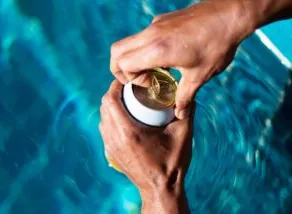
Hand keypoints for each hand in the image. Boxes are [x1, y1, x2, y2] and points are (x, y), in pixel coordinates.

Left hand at [99, 80, 192, 213]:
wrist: (161, 189)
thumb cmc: (172, 164)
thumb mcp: (183, 135)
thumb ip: (186, 111)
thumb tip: (187, 93)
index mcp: (128, 133)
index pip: (110, 100)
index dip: (116, 85)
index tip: (129, 78)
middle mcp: (115, 139)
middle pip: (105, 106)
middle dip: (116, 92)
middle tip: (132, 87)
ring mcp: (111, 147)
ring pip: (103, 117)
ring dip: (113, 105)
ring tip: (130, 100)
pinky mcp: (112, 153)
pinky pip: (106, 129)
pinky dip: (113, 118)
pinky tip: (128, 117)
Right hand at [110, 0, 257, 118]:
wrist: (230, 14)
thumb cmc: (217, 44)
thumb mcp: (200, 76)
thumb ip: (185, 97)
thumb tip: (179, 113)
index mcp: (157, 49)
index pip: (123, 63)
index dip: (130, 79)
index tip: (150, 84)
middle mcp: (152, 34)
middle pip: (117, 51)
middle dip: (120, 69)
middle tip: (140, 80)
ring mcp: (156, 25)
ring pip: (129, 42)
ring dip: (135, 59)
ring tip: (156, 71)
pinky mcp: (163, 20)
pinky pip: (144, 36)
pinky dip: (145, 49)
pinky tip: (168, 58)